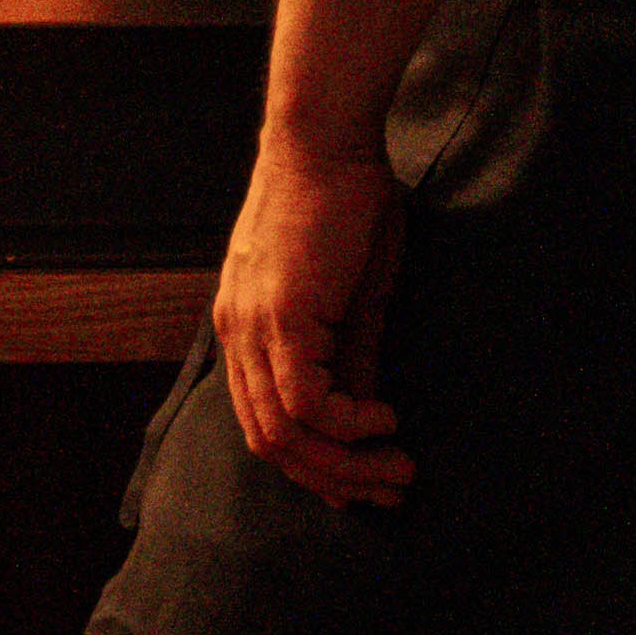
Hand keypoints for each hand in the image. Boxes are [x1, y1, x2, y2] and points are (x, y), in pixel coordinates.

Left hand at [212, 136, 412, 508]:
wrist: (327, 145)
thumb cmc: (345, 212)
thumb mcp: (351, 301)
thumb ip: (349, 359)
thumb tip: (362, 420)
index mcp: (246, 331)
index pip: (264, 424)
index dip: (314, 467)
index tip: (367, 487)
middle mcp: (236, 334)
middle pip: (269, 441)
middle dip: (335, 479)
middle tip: (393, 489)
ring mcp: (251, 325)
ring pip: (284, 430)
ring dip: (346, 464)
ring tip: (399, 465)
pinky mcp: (279, 314)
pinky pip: (304, 399)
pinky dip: (347, 425)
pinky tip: (386, 418)